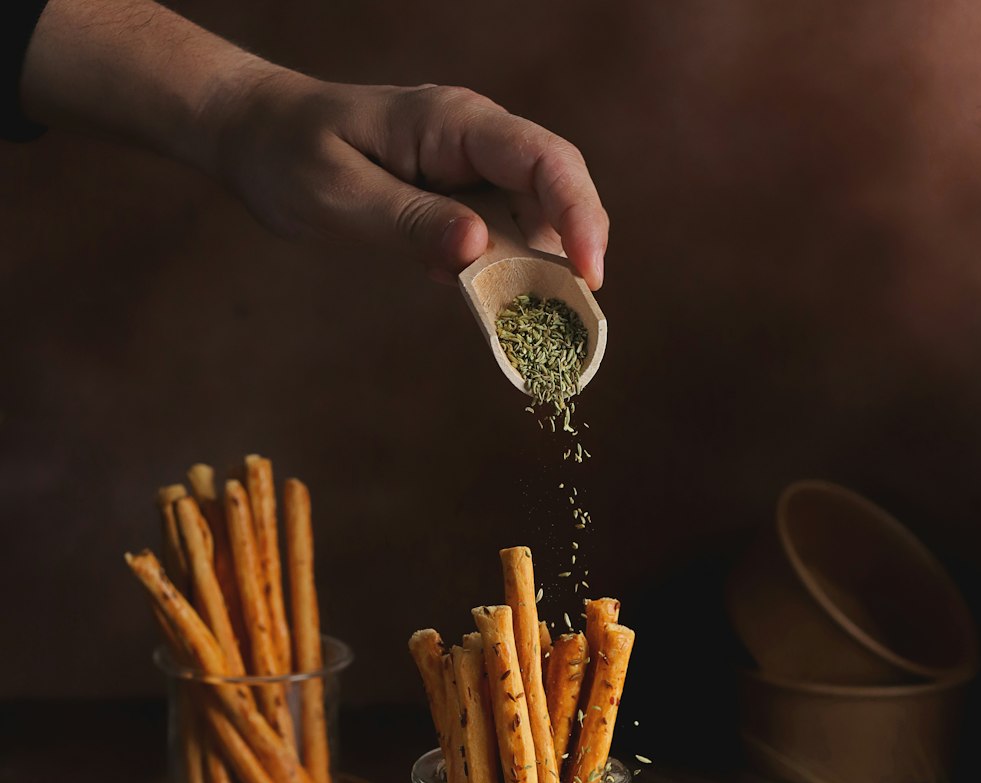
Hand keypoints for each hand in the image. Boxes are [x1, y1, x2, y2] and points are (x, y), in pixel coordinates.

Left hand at [213, 74, 608, 287]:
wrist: (257, 137)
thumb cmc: (288, 155)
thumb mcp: (339, 195)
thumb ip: (410, 221)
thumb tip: (480, 248)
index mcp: (453, 123)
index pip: (542, 159)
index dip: (578, 214)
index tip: (588, 274)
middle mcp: (475, 142)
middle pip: (557, 188)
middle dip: (577, 248)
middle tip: (577, 316)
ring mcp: (469, 172)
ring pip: (536, 220)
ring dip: (545, 272)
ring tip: (540, 326)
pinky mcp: (457, 203)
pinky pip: (502, 239)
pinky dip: (510, 279)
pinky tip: (503, 314)